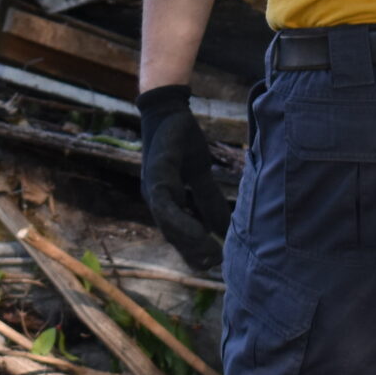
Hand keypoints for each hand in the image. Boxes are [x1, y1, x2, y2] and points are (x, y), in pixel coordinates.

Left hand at [138, 85, 233, 269]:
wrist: (169, 108)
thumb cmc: (182, 139)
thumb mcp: (200, 172)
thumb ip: (207, 198)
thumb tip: (222, 226)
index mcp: (164, 197)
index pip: (176, 230)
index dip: (192, 247)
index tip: (212, 262)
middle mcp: (155, 196)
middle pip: (172, 232)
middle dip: (192, 251)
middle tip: (214, 265)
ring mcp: (153, 187)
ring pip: (168, 223)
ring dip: (189, 241)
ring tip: (210, 254)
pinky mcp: (157, 175)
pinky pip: (169, 204)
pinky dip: (183, 221)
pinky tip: (200, 231)